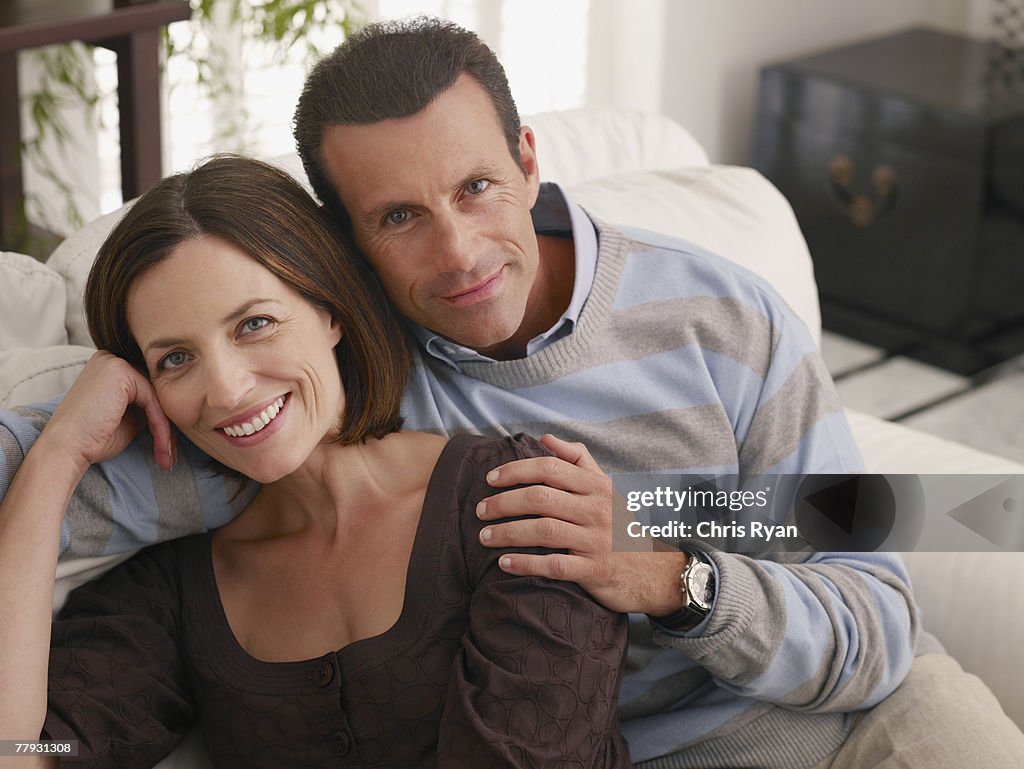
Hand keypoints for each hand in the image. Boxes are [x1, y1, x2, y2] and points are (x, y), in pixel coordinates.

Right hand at [37, 351, 174, 472]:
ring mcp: (115, 362)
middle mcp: (112, 359)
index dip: (162, 419)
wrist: (66, 448)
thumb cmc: (92, 438)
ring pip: (157, 397)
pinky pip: (153, 400)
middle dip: (167, 425)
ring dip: (166, 431)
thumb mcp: (127, 418)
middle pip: (155, 391)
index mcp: (110, 368)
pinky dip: (160, 426)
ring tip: (167, 457)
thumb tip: (171, 407)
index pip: (148, 390)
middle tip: (171, 455)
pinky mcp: (121, 371)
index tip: (168, 447)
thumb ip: (145, 406)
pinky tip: (162, 446)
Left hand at [476, 434, 687, 614]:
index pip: (550, 468)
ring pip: (543, 530)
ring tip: (484, 536)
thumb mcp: (607, 487)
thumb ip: (578, 460)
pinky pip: (554, 565)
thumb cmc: (621, 525)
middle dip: (503, 502)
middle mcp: (598, 509)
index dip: (516, 471)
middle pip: (540, 498)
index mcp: (598, 486)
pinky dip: (525, 564)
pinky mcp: (595, 571)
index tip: (490, 479)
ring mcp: (597, 541)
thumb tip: (546, 437)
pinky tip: (504, 564)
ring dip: (507, 532)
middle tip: (480, 510)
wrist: (657, 570)